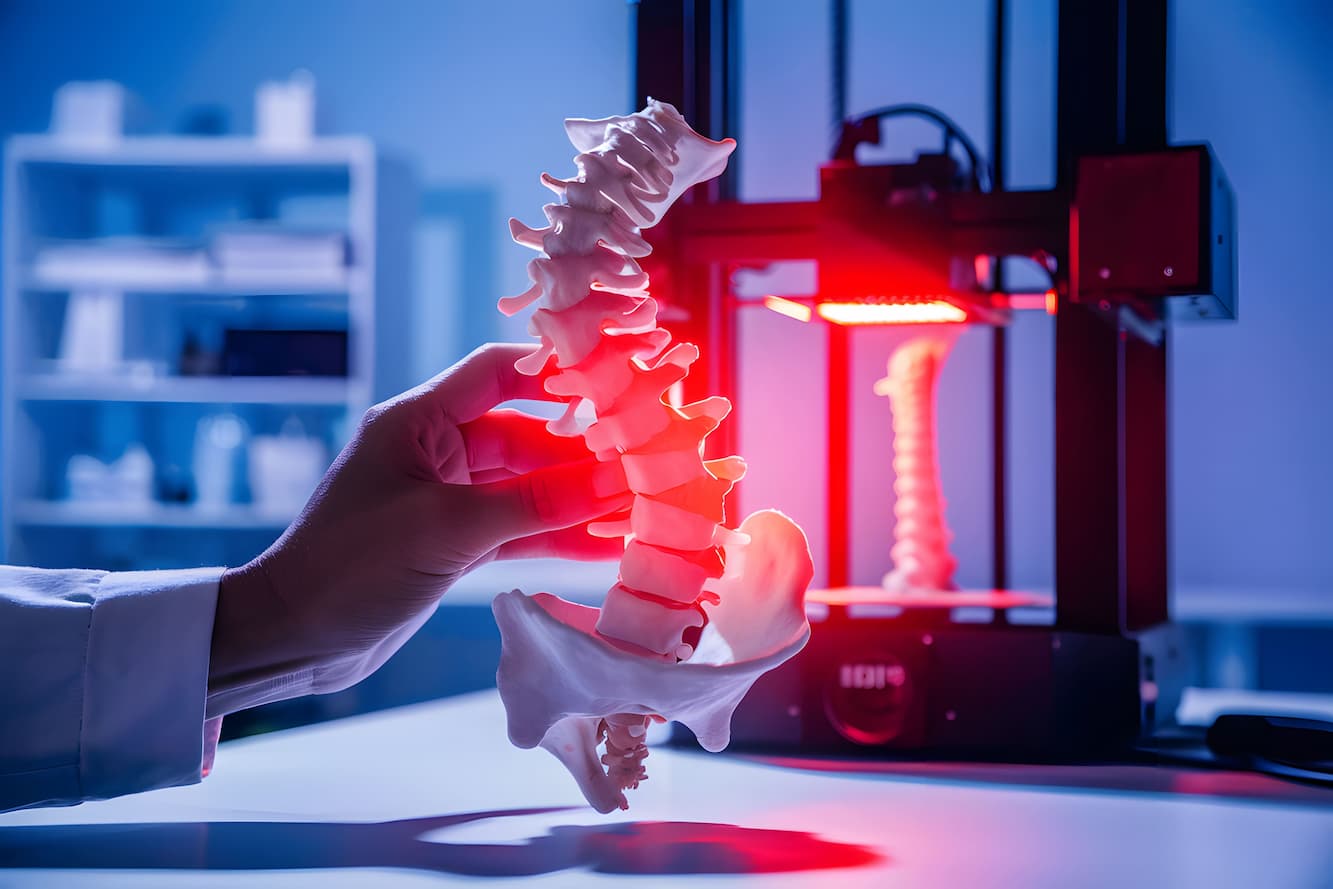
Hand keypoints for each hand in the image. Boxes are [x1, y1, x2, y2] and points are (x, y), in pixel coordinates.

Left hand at [207, 343, 631, 717]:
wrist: (293, 639)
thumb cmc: (353, 566)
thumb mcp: (449, 527)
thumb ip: (536, 503)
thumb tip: (616, 482)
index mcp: (418, 421)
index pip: (498, 372)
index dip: (556, 371)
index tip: (616, 381)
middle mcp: (434, 452)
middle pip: (525, 434)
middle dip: (582, 451)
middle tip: (644, 461)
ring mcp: (444, 499)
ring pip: (525, 487)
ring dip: (576, 499)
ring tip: (637, 506)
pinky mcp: (451, 543)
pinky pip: (515, 528)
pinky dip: (554, 536)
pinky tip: (603, 545)